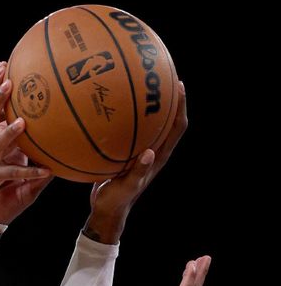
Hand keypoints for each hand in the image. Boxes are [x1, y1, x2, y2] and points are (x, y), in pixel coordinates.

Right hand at [84, 81, 187, 243]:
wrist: (105, 210)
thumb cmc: (116, 201)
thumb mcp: (126, 187)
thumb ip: (138, 172)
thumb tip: (148, 153)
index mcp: (158, 157)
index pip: (177, 127)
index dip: (181, 106)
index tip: (178, 85)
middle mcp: (153, 151)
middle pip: (167, 119)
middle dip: (168, 98)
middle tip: (160, 75)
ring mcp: (140, 152)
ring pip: (149, 123)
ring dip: (148, 106)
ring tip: (138, 85)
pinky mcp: (126, 154)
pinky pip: (129, 130)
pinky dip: (125, 118)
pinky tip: (110, 108)